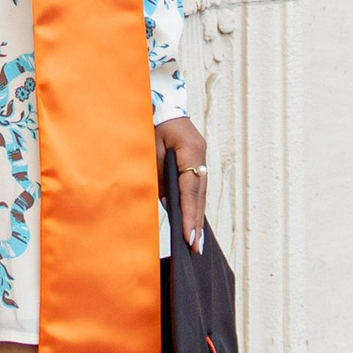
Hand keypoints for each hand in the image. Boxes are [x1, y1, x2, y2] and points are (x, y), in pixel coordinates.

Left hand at [156, 111, 207, 246]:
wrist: (162, 104)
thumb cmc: (152, 123)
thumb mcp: (150, 148)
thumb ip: (157, 174)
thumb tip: (164, 202)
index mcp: (190, 150)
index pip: (190, 190)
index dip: (188, 215)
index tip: (188, 237)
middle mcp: (201, 157)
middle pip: (200, 196)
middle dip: (196, 223)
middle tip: (196, 248)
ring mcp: (202, 160)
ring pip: (201, 195)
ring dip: (197, 218)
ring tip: (196, 243)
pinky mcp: (198, 163)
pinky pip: (197, 190)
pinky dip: (194, 207)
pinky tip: (193, 224)